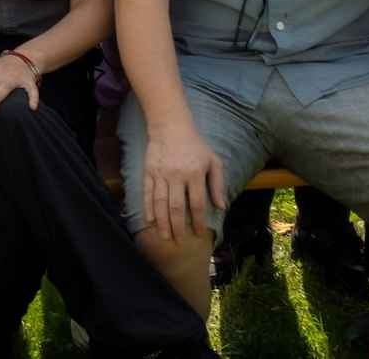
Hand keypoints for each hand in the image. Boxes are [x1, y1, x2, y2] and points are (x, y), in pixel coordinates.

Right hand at [141, 121, 227, 242]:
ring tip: (165, 237)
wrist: (170, 126)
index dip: (199, 221)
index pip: (197, 203)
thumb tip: (221, 207)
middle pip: (177, 207)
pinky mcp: (149, 172)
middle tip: (180, 242)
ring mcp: (161, 174)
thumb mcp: (213, 161)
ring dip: (163, 222)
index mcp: (195, 174)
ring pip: (160, 203)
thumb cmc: (195, 145)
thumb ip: (217, 184)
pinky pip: (147, 193)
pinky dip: (148, 208)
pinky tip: (151, 221)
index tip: (200, 233)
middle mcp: (177, 176)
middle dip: (179, 227)